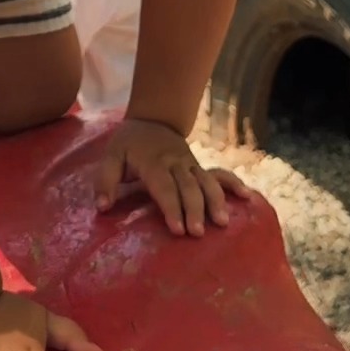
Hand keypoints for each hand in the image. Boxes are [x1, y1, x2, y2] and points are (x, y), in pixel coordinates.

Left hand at [94, 117, 249, 237]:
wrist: (153, 117)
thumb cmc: (130, 143)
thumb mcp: (111, 155)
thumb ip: (106, 180)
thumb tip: (103, 206)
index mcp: (153, 162)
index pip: (164, 186)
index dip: (171, 207)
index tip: (177, 229)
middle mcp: (175, 162)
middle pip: (188, 186)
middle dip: (194, 209)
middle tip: (198, 233)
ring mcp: (191, 163)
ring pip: (206, 181)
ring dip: (215, 201)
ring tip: (221, 223)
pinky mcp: (200, 165)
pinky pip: (219, 174)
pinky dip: (233, 184)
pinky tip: (246, 197)